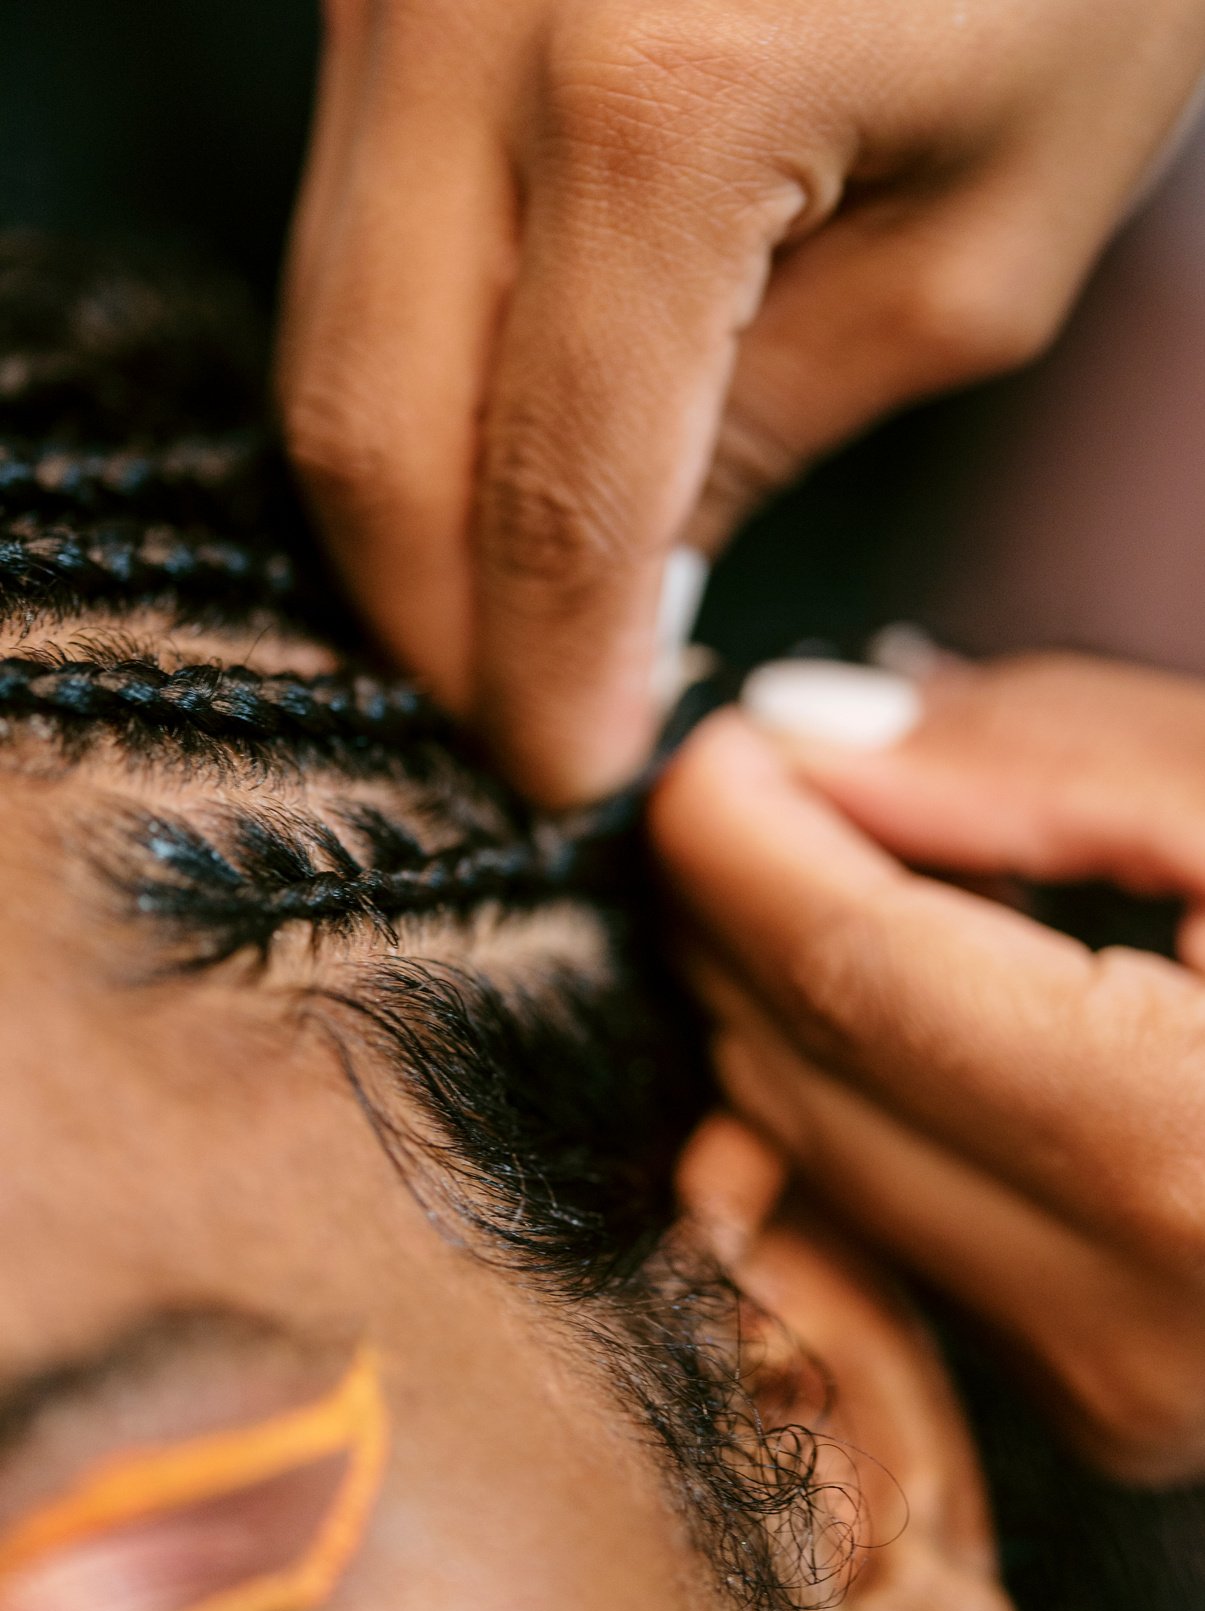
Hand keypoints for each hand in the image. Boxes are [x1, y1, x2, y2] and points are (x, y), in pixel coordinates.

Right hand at [277, 0, 1204, 804]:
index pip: (551, 496)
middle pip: (367, 428)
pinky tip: (491, 446)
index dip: (544, 673)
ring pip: (328, 334)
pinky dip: (408, 378)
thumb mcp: (989, 244)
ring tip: (510, 606)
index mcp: (659, 97)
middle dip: (431, 621)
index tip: (566, 771)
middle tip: (513, 717)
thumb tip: (615, 582)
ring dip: (407, 508)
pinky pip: (349, 235)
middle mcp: (467, 17)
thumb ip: (774, 433)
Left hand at [650, 655, 1204, 1484]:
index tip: (713, 748)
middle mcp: (1141, 1322)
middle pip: (815, 1076)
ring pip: (829, 1158)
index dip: (748, 843)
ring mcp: (1115, 1386)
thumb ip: (1047, 765)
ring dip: (791, 1000)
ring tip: (849, 866)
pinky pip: (899, 1218)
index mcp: (1200, 1155)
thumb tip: (813, 735)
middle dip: (744, 912)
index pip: (863, 979)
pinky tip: (917, 994)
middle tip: (767, 784)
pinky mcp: (1105, 1396)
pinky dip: (864, 1092)